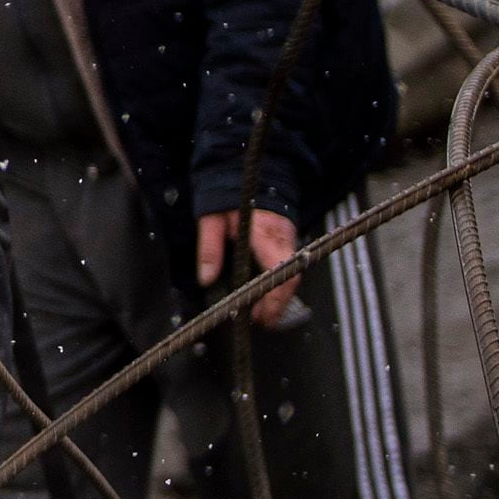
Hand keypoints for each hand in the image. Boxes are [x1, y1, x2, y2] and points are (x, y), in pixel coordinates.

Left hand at [195, 206, 303, 328]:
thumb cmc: (229, 197)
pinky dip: (280, 284)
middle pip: (291, 278)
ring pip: (292, 274)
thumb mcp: (210, 219)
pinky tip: (265, 296)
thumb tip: (205, 279)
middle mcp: (283, 236)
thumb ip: (209, 248)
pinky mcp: (288, 240)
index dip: (274, 298)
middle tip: (260, 321)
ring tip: (260, 313)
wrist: (252, 177)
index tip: (262, 316)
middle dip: (278, 304)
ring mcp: (289, 238)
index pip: (280, 270)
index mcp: (265, 232)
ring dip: (279, 296)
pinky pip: (289, 267)